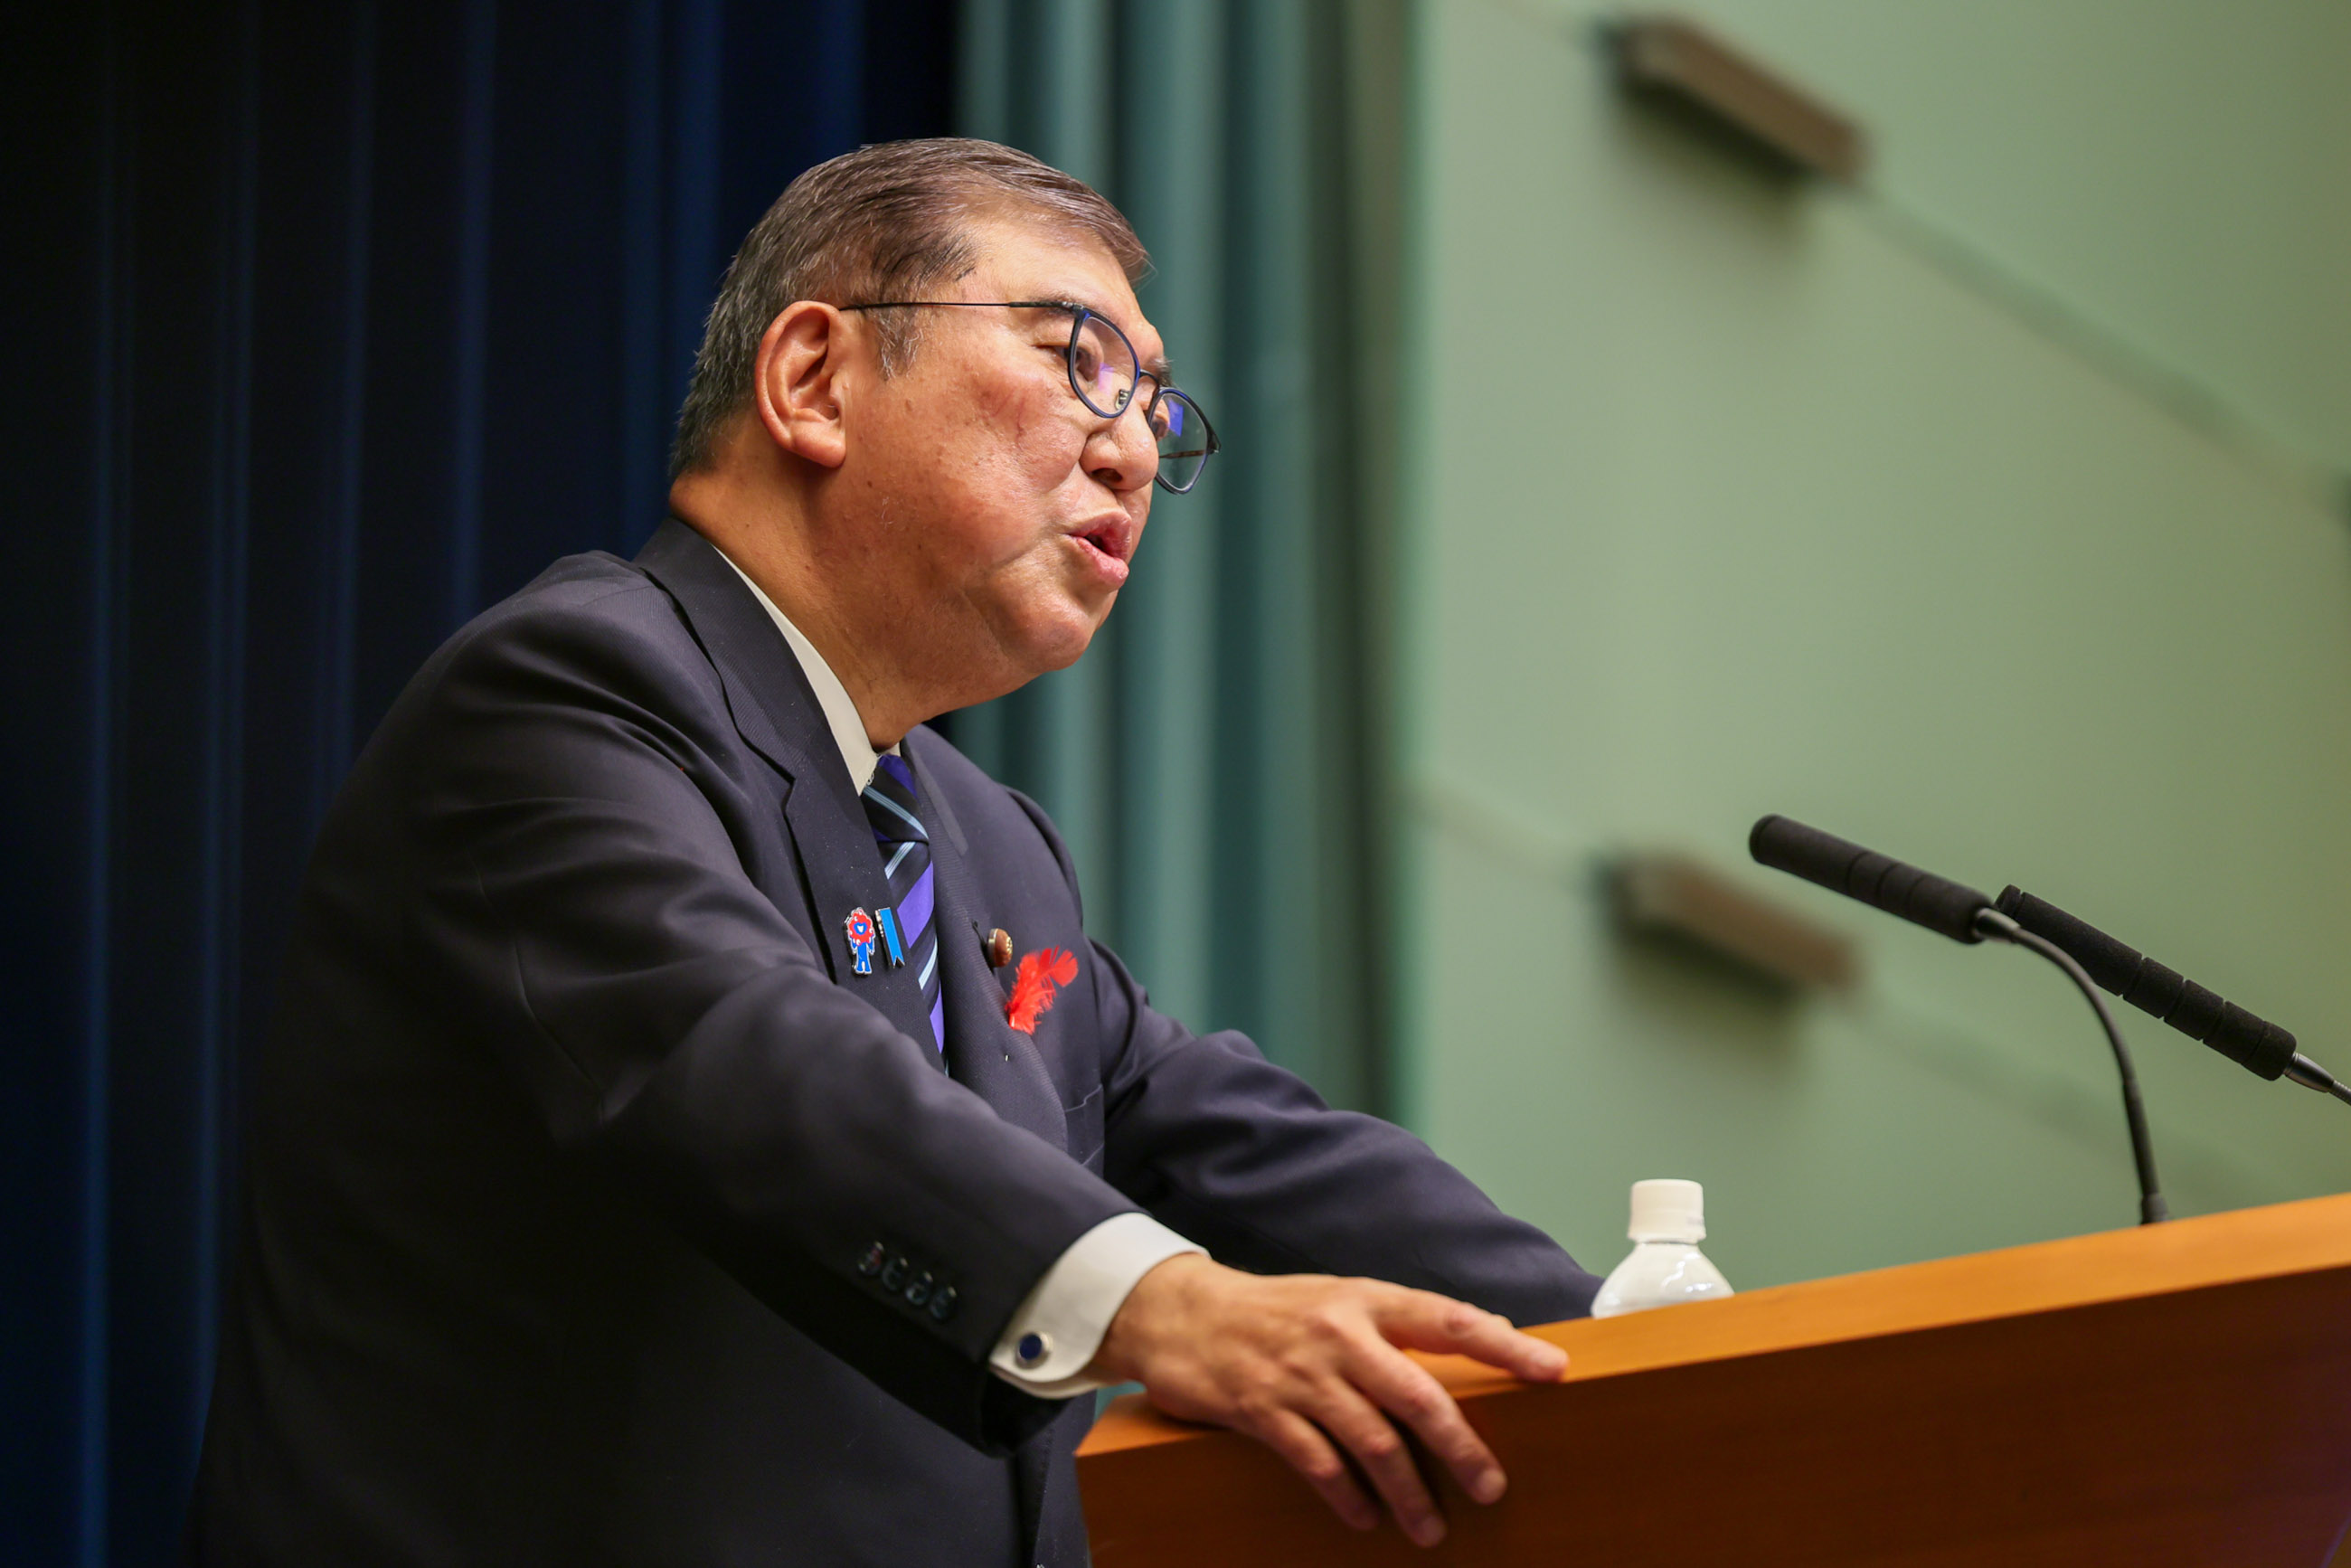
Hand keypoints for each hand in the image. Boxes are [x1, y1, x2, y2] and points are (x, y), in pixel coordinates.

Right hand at [1087, 1255, 1567, 1547]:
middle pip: (1418, 1396)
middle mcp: (1339, 1335)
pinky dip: (1347, 1496)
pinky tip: (1366, 1519)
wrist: (1184, 1314)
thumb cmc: (1277, 1312)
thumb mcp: (1341, 1300)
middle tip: (1491, 1488)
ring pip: (1371, 1441)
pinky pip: (1317, 1463)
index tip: (1553, 1371)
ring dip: (1407, 1493)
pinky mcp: (1263, 1410)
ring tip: (1431, 1528)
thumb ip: (1401, 1326)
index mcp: (1367, 1301)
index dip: (1505, 1345)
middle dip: (1461, 1448)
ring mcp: (1301, 1373)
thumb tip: (1487, 1340)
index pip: (1449, 1321)